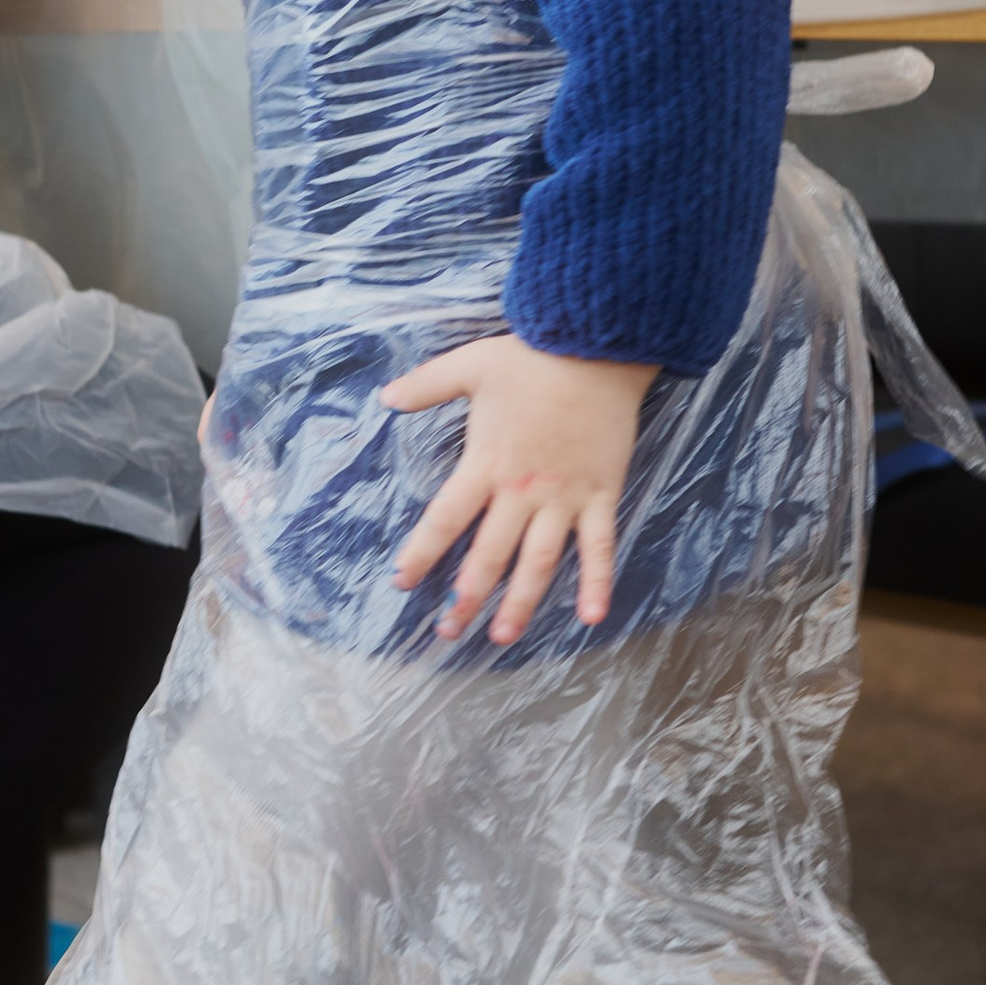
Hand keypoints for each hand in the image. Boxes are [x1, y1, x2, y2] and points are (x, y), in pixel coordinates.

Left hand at [382, 335, 653, 644]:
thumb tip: (385, 397)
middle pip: (489, 555)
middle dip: (467, 597)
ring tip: (502, 635)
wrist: (598, 349)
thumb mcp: (469, 364)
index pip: (445, 519)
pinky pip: (600, 547)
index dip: (422, 553)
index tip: (402, 581)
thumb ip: (426, 385)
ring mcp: (564, 498)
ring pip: (540, 562)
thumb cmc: (532, 358)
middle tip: (448, 631)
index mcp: (485, 463)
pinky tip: (592, 618)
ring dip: (521, 603)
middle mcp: (522, 491)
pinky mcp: (600, 495)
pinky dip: (598, 582)